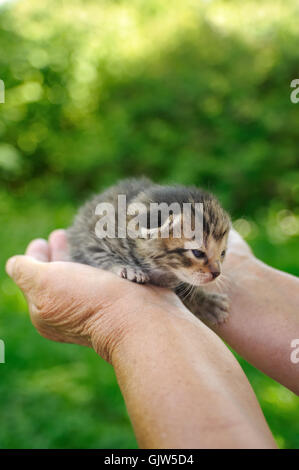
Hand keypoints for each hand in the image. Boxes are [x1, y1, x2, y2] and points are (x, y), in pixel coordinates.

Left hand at [5, 230, 183, 362]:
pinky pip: (102, 277)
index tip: (41, 241)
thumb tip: (14, 263)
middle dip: (56, 254)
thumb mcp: (46, 283)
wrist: (141, 318)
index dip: (35, 256)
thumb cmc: (91, 300)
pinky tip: (103, 249)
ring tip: (79, 236)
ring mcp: (95, 306)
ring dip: (78, 255)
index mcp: (45, 312)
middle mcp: (69, 312)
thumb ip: (25, 270)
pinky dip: (98, 261)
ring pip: (81, 276)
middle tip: (59, 234)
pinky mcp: (118, 299)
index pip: (34, 278)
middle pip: (57, 277)